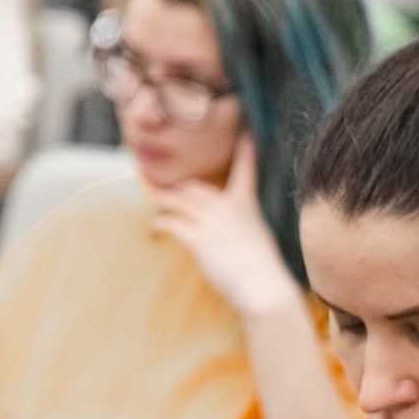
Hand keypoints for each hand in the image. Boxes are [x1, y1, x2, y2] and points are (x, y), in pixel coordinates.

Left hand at [153, 137, 299, 320]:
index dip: (246, 149)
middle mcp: (227, 208)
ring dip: (162, 199)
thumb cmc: (264, 268)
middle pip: (193, 185)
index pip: (246, 169)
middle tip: (162, 184)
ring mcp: (211, 222)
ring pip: (177, 200)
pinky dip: (161, 223)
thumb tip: (225, 228)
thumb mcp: (257, 238)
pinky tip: (157, 226)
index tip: (246, 131)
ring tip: (154, 199)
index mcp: (246, 205)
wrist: (263, 287)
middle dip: (176, 185)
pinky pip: (171, 223)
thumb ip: (240, 225)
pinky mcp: (198, 239)